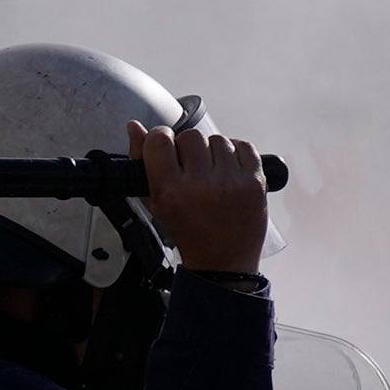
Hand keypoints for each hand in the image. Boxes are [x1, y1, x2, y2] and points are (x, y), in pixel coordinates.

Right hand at [129, 121, 270, 278]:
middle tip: (190, 165)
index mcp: (171, 192)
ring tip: (211, 171)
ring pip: (218, 139)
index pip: (159, 140)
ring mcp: (231, 184)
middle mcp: (201, 186)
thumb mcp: (156, 202)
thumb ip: (141, 162)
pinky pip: (245, 146)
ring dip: (212, 150)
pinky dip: (236, 152)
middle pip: (191, 136)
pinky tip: (229, 168)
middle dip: (188, 147)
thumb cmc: (186, 231)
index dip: (160, 136)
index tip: (164, 144)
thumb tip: (134, 127)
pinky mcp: (255, 183)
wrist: (222, 263)